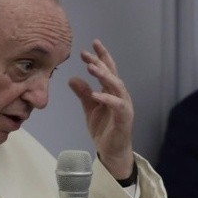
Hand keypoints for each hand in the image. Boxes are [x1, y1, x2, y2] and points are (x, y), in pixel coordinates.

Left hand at [68, 38, 134, 179]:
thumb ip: (83, 93)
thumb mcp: (89, 108)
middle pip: (112, 74)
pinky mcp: (124, 118)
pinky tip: (96, 94)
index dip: (100, 57)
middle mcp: (120, 95)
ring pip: (116, 86)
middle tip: (87, 53)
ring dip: (105, 76)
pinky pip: (117, 106)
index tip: (89, 46)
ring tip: (91, 68)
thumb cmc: (104, 129)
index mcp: (112, 91)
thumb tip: (72, 78)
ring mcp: (124, 106)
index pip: (107, 70)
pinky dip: (107, 99)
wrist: (112, 151)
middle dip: (101, 61)